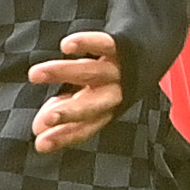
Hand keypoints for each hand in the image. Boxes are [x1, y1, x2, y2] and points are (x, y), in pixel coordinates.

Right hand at [26, 31, 124, 154]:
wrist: (155, 46)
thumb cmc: (113, 78)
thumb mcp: (89, 96)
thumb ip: (63, 109)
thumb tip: (37, 129)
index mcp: (107, 110)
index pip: (85, 127)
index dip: (64, 137)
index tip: (40, 144)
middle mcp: (115, 93)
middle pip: (93, 105)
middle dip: (70, 113)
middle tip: (46, 119)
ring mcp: (120, 69)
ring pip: (91, 72)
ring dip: (63, 73)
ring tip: (34, 74)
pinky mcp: (122, 45)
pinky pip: (105, 45)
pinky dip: (87, 44)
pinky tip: (66, 47)